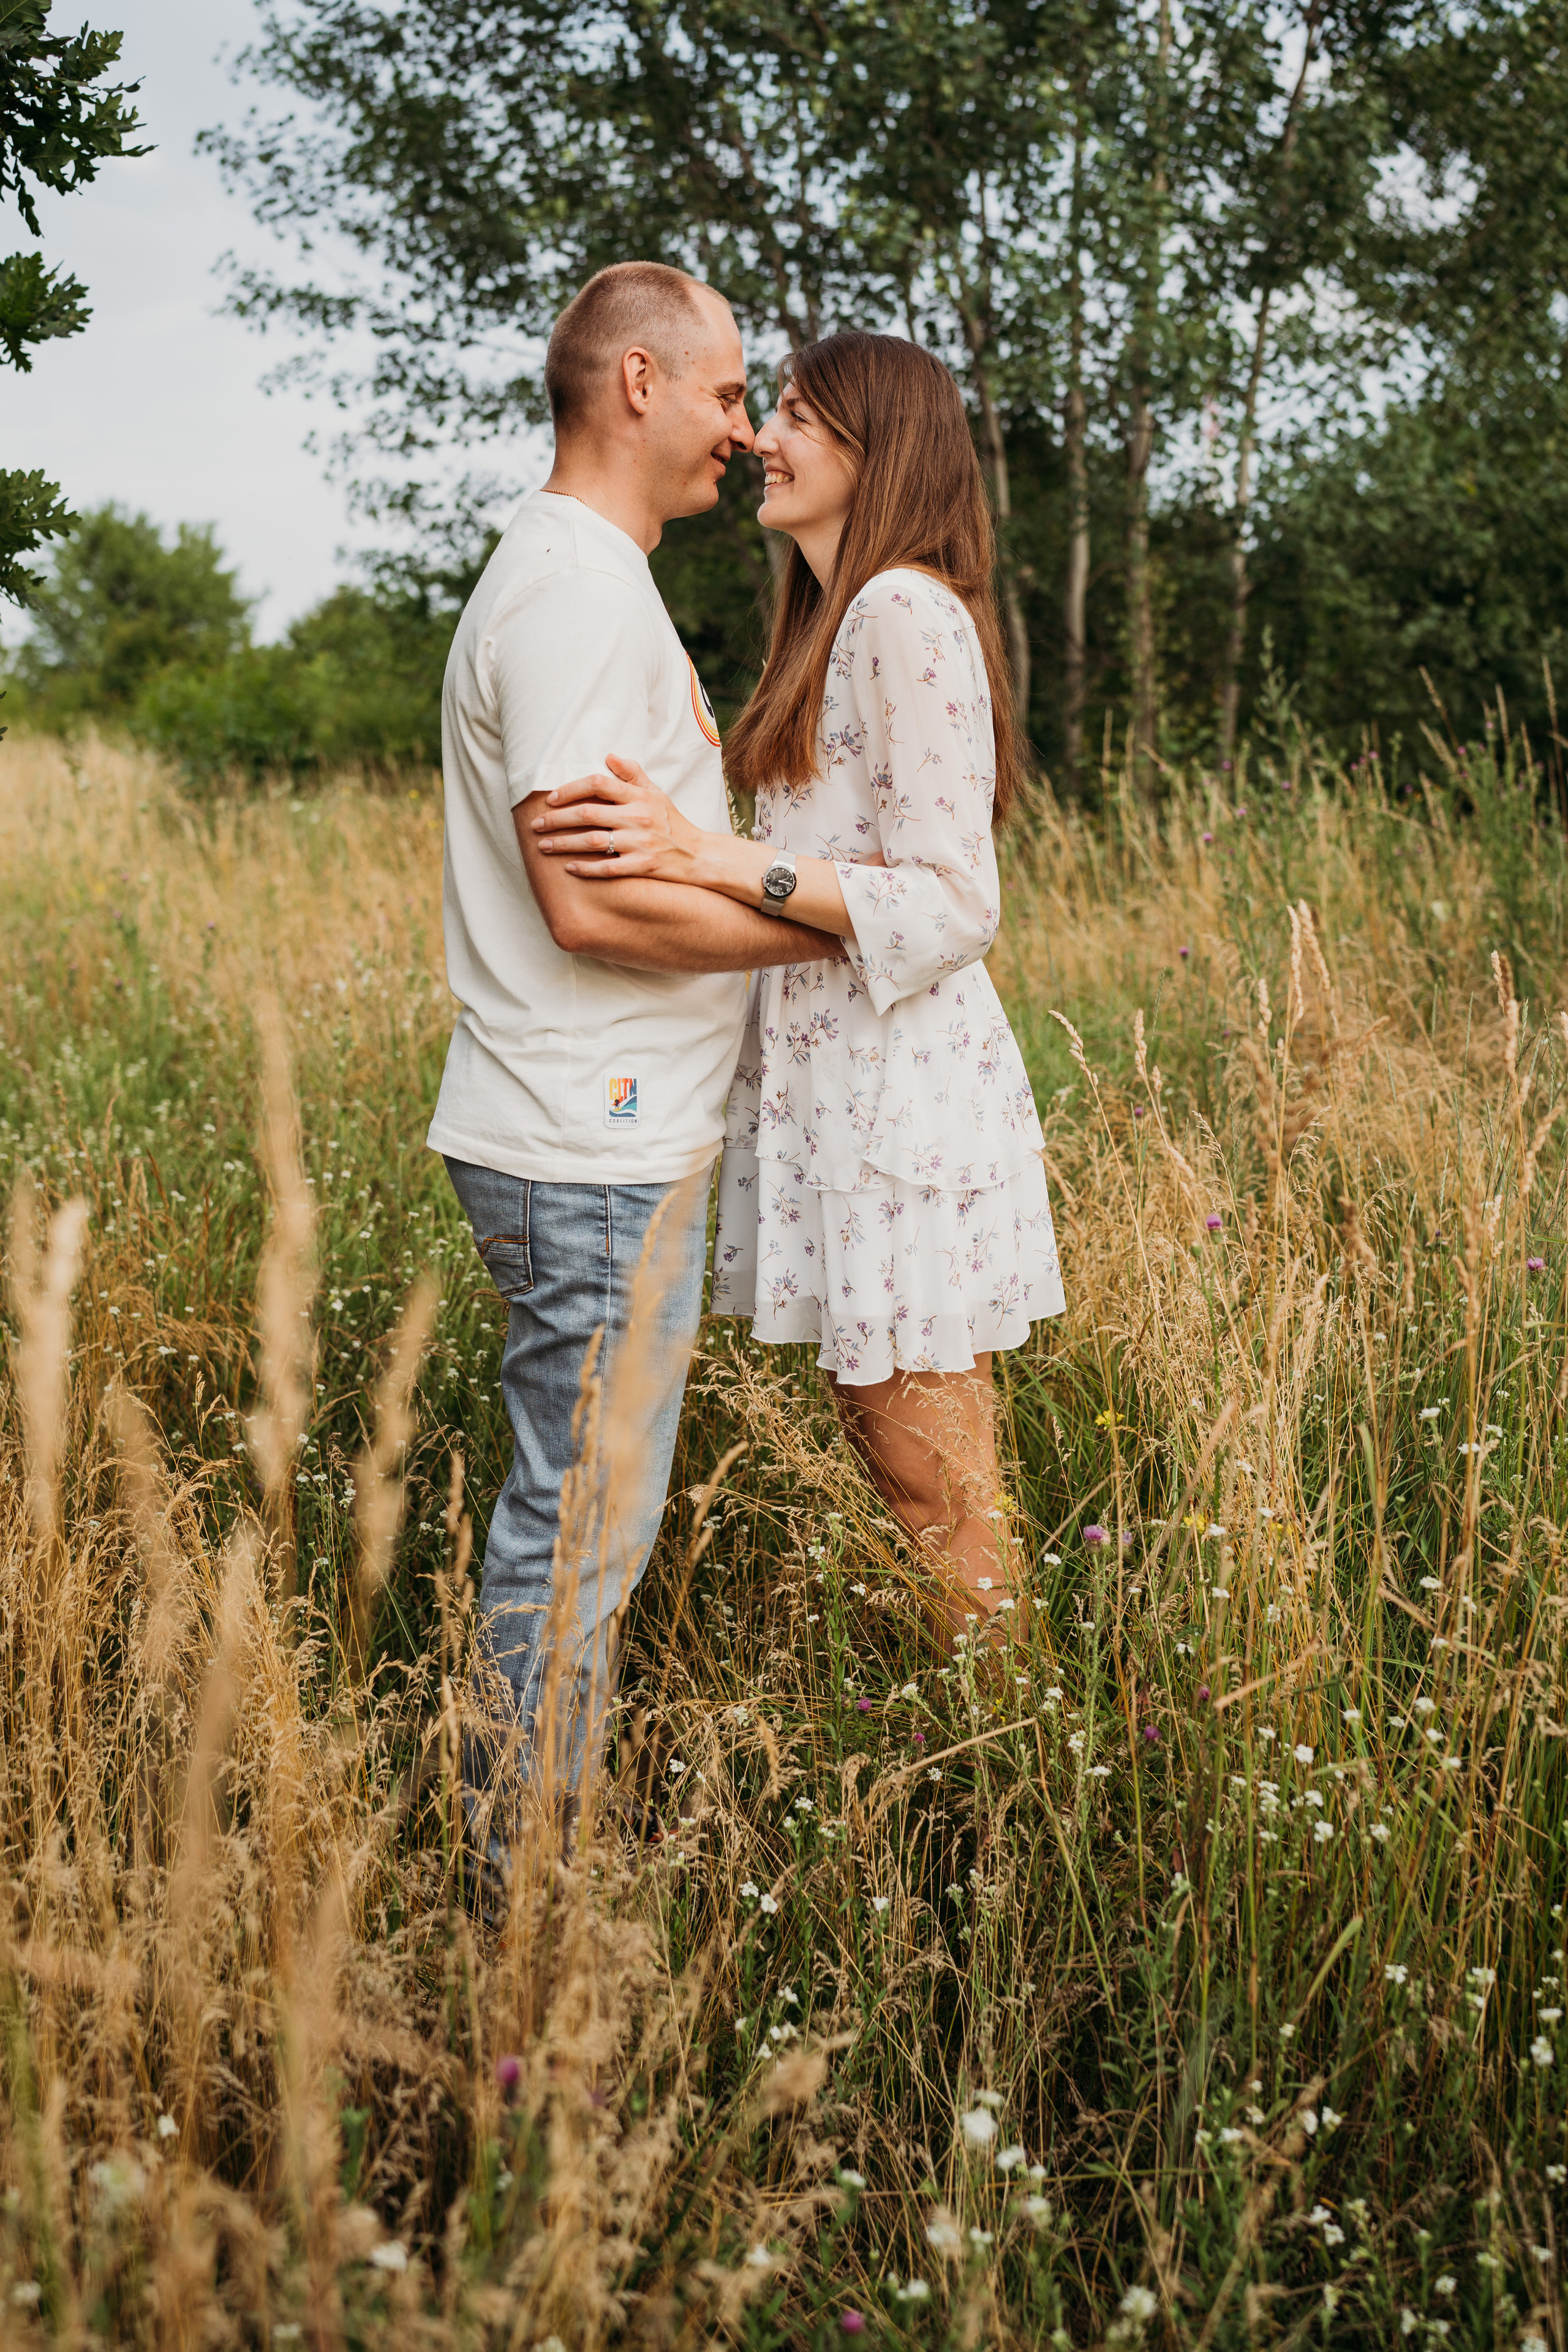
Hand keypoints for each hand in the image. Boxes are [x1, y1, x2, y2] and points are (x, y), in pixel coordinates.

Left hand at [531, 754, 706, 882]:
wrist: (697, 855)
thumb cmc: (671, 822)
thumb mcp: (656, 793)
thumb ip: (632, 774)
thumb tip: (608, 756)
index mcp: (639, 796)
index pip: (598, 784)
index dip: (570, 789)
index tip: (551, 798)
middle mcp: (638, 817)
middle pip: (588, 814)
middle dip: (556, 819)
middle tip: (536, 825)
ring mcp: (639, 843)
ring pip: (592, 841)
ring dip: (563, 844)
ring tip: (543, 846)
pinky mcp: (641, 866)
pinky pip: (608, 868)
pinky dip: (586, 869)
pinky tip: (568, 868)